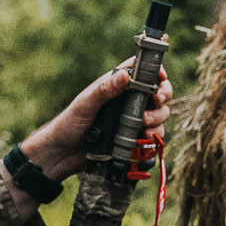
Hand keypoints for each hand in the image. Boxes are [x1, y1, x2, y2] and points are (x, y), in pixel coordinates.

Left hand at [18, 63, 173, 179]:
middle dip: (162, 97)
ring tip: (144, 125)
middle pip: (158, 92)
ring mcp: (133, 120)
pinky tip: (144, 139)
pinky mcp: (134, 138)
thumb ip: (105, 89)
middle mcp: (128, 101)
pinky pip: (153, 136)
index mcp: (116, 86)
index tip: (161, 78)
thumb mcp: (85, 104)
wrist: (63, 154)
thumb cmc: (69, 124)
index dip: (157, 71)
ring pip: (160, 114)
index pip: (143, 71)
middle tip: (155, 102)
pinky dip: (154, 137)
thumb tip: (125, 75)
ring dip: (158, 119)